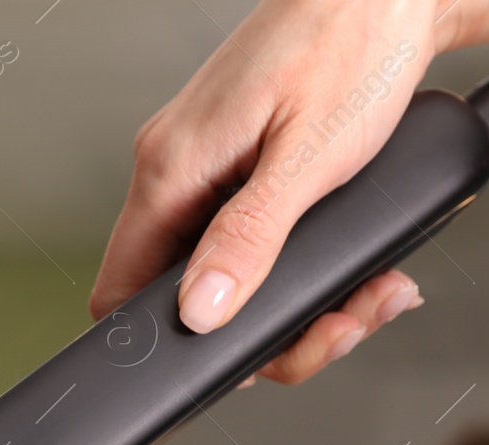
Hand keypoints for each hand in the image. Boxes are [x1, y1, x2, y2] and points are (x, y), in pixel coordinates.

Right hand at [91, 0, 450, 383]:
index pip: (121, 292)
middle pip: (186, 300)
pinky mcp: (238, 167)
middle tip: (337, 327)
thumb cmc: (352, 43)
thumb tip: (200, 309)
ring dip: (300, 305)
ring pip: (227, 279)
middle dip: (270, 331)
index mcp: (171, 169)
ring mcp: (205, 170)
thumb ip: (250, 238)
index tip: (241, 357)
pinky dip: (303, 267)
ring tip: (368, 294)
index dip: (170, 344)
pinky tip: (358, 264)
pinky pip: (251, 243)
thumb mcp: (309, 157)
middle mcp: (176, 172)